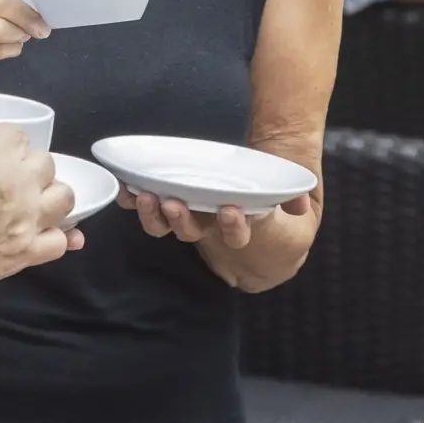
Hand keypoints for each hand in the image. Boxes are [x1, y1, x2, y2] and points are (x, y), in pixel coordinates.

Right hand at [0, 126, 80, 295]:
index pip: (19, 135)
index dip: (6, 141)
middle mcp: (16, 186)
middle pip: (45, 164)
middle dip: (28, 166)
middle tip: (9, 177)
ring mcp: (24, 222)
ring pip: (64, 199)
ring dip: (49, 196)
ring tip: (31, 202)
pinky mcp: (21, 255)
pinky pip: (58, 243)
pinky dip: (52, 236)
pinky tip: (36, 234)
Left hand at [118, 189, 312, 250]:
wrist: (244, 202)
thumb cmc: (263, 201)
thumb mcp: (284, 201)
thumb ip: (293, 199)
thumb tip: (300, 204)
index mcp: (235, 228)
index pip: (234, 235)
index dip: (232, 227)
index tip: (231, 211)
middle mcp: (206, 227)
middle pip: (189, 232)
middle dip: (180, 219)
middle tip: (173, 202)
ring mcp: (183, 216)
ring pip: (163, 226)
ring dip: (152, 213)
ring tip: (145, 195)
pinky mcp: (164, 203)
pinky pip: (144, 206)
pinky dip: (130, 199)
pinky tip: (123, 187)